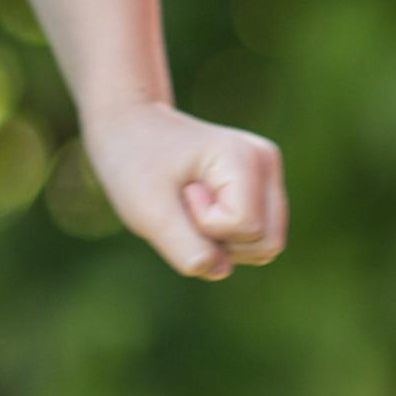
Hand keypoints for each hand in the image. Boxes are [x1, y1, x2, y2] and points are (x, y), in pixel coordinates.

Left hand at [83, 101, 286, 278]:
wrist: (128, 125)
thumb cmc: (133, 162)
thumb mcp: (149, 212)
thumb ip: (187, 250)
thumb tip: (220, 271)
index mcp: (246, 156)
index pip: (245, 228)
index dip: (204, 225)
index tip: (180, 191)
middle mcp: (266, 162)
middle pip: (267, 243)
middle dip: (219, 241)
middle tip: (183, 205)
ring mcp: (267, 174)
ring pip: (265, 245)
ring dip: (221, 242)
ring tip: (189, 205)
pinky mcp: (259, 188)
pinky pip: (255, 239)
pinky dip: (223, 237)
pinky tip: (198, 208)